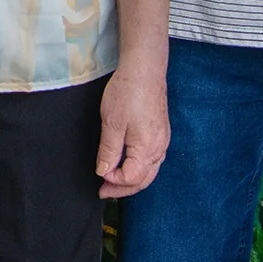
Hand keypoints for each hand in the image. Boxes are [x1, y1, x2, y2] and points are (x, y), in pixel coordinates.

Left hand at [95, 60, 168, 199]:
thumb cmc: (128, 92)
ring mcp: (163, 141)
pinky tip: (127, 165)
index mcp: (148, 149)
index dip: (114, 181)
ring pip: (150, 171)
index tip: (99, 175)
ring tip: (112, 181)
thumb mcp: (111, 124)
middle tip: (103, 191)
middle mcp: (159, 148)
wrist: (145, 69)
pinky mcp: (161, 133)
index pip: (132, 179)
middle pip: (144, 180)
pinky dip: (139, 168)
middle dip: (123, 189)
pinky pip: (152, 160)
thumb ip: (109, 151)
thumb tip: (104, 172)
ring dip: (132, 180)